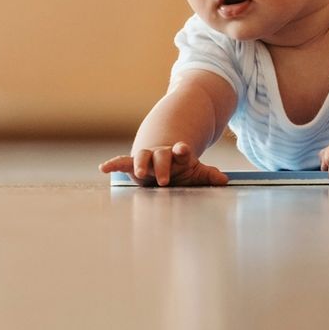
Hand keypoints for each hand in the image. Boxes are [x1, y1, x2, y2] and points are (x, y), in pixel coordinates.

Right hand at [99, 141, 228, 187]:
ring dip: (139, 164)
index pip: (181, 150)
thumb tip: (224, 180)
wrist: (163, 158)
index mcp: (178, 155)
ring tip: (137, 173)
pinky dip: (113, 164)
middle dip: (162, 166)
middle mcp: (161, 154)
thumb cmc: (180, 168)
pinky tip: (103, 168)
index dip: (182, 149)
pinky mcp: (132, 163)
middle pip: (161, 156)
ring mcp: (146, 158)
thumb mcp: (195, 171)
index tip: (183, 149)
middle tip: (164, 180)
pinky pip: (121, 162)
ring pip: (142, 157)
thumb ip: (208, 175)